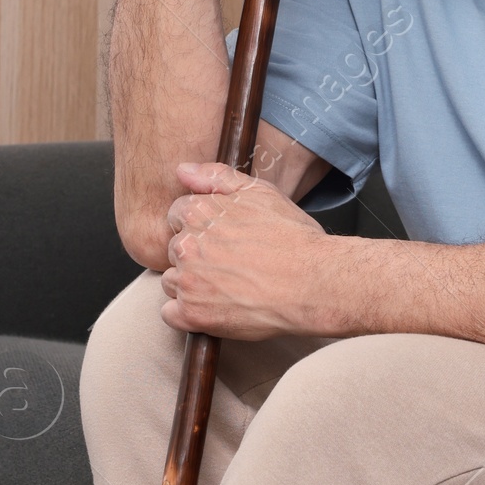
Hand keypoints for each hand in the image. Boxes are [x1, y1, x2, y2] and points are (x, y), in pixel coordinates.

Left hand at [160, 161, 335, 337]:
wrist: (313, 283)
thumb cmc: (293, 238)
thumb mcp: (260, 193)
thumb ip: (217, 177)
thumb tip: (182, 170)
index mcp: (198, 212)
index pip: (176, 216)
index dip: (199, 228)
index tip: (222, 240)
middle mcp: (187, 245)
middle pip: (174, 250)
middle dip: (195, 256)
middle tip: (230, 265)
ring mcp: (188, 282)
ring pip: (172, 281)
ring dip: (191, 285)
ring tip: (227, 287)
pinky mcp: (193, 314)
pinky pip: (170, 314)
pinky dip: (187, 314)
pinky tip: (215, 308)